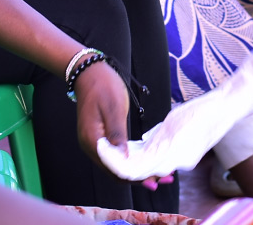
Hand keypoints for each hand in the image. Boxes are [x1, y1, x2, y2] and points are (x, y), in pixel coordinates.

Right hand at [73, 60, 173, 190]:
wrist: (89, 71)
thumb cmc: (103, 85)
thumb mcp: (114, 107)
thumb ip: (118, 133)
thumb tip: (125, 158)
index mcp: (93, 141)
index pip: (114, 169)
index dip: (135, 178)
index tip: (154, 181)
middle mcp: (91, 147)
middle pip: (115, 171)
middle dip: (139, 177)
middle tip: (163, 179)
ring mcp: (94, 143)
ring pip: (116, 165)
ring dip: (136, 170)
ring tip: (158, 173)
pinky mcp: (100, 138)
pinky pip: (115, 155)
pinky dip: (130, 159)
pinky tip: (144, 159)